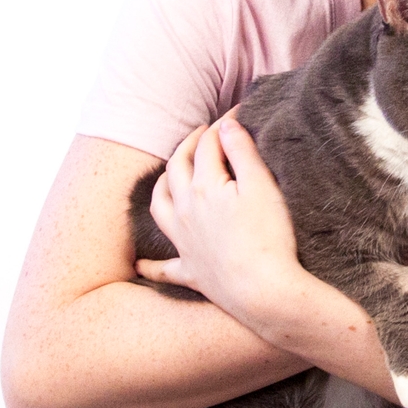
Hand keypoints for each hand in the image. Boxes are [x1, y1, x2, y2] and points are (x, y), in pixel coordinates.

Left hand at [134, 113, 307, 332]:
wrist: (264, 292)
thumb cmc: (268, 238)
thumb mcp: (261, 187)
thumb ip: (241, 152)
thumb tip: (225, 125)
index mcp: (203, 187)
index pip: (207, 146)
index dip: (221, 126)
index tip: (236, 115)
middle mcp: (184, 211)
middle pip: (176, 169)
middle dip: (187, 146)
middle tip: (202, 134)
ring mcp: (184, 243)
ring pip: (159, 207)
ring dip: (161, 186)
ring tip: (168, 176)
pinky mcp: (191, 272)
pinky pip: (162, 269)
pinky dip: (149, 264)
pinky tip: (139, 264)